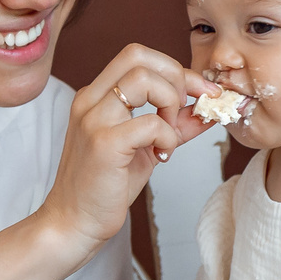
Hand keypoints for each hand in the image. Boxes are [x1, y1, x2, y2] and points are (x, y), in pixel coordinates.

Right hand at [36, 45, 214, 265]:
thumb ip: (174, 126)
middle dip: (176, 77)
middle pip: (138, 56)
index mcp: (96, 96)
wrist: (73, 223)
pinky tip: (162, 156)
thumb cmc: (105, 186)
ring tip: (169, 132)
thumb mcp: (146, 148)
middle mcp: (90, 101)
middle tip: (186, 109)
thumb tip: (207, 110)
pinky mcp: (103, 144)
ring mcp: (94, 120)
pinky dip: (167, 136)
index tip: (201, 91)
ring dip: (171, 102)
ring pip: (142, 79)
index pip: (137, 55)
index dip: (175, 68)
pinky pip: (149, 122)